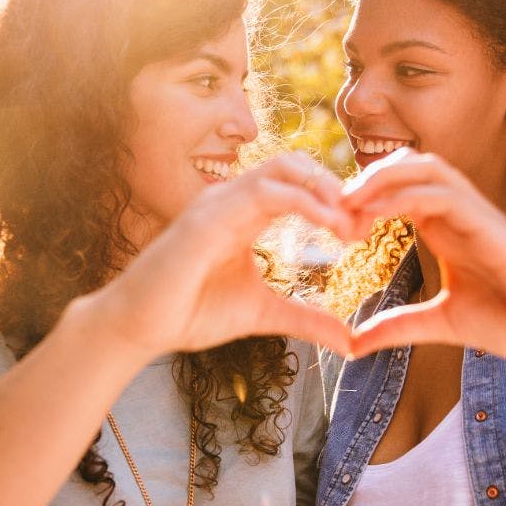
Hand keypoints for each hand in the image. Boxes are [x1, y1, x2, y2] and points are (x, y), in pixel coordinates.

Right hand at [76, 152, 359, 360]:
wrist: (140, 327)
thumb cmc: (190, 313)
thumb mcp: (264, 314)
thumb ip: (306, 319)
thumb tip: (351, 341)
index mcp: (244, 212)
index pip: (298, 183)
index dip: (334, 199)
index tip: (364, 229)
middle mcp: (232, 198)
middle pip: (295, 164)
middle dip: (336, 187)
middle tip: (365, 222)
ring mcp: (218, 202)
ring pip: (283, 169)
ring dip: (325, 190)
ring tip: (352, 224)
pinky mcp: (208, 215)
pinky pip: (265, 192)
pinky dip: (305, 203)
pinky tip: (331, 226)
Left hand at [337, 149, 505, 373]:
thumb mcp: (442, 324)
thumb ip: (400, 326)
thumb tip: (354, 344)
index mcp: (445, 228)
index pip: (398, 188)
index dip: (360, 197)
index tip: (330, 226)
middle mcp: (459, 212)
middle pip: (408, 164)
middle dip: (366, 176)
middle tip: (330, 207)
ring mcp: (477, 214)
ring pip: (426, 166)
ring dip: (382, 177)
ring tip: (347, 202)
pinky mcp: (491, 224)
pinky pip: (444, 193)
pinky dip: (406, 195)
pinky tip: (376, 214)